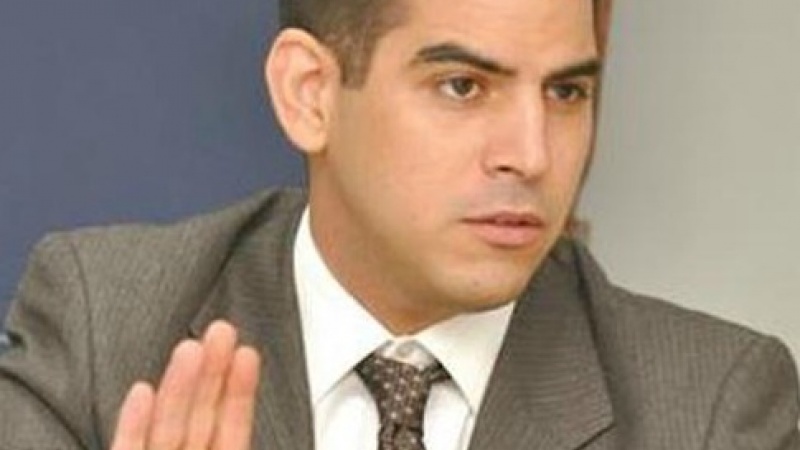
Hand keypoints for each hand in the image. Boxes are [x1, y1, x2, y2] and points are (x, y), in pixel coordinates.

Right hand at [110, 321, 260, 449]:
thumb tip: (273, 445)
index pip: (231, 430)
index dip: (239, 393)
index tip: (246, 353)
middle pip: (199, 419)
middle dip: (211, 375)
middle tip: (221, 331)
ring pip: (166, 429)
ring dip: (178, 387)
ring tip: (190, 348)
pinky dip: (132, 425)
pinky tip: (141, 391)